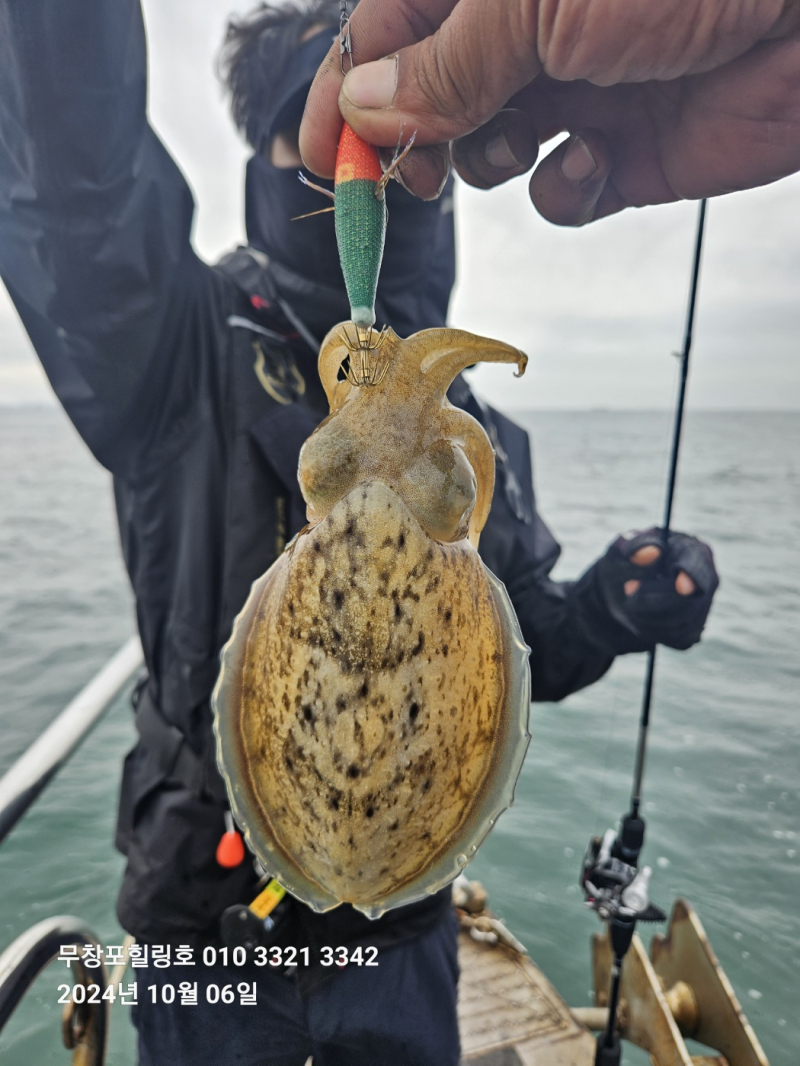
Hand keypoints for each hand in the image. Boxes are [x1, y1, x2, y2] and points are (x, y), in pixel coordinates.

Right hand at [300, 0, 799, 221]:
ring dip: (488, 162)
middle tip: (411, 176)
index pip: (389, 32)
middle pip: (433, 98)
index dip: (347, 96)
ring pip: (489, 151)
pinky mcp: (625, 149)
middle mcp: (531, 29)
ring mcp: (578, 88)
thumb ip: (446, 63)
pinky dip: (562, 191)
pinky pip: (560, 191)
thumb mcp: (538, 0)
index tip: (321, 155)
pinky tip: (592, 164)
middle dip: (415, 143)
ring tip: (518, 143)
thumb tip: (369, 108)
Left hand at [571, 528, 718, 653]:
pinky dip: (652, 631)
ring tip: (629, 601)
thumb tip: (653, 551)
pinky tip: (641, 616)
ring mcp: (704, 606)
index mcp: (695, 551)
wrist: (621, 586)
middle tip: (627, 588)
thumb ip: (636, 547)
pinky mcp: (694, 630)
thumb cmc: (625, 560)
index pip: (700, 567)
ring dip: (647, 616)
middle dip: (653, 599)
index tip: (682, 587)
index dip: (693, 577)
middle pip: (690, 600)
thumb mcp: (622, 548)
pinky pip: (676, 638)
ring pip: (680, 623)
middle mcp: (707, 579)